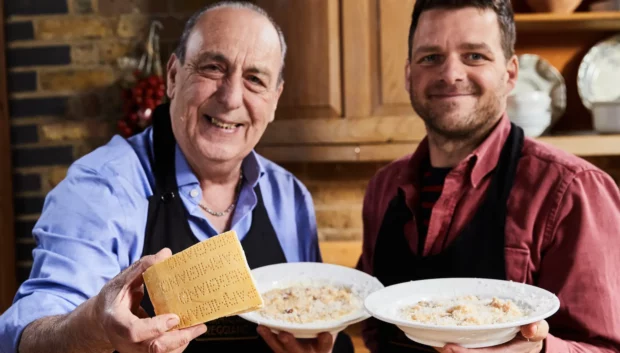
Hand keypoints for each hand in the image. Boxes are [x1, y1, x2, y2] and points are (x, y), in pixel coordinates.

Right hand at [92, 247, 207, 352]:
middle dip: (179, 338)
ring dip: (182, 342)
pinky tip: (188, 332)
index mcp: (116, 322)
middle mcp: (124, 342)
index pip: (134, 331)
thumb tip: (166, 254)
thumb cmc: (113, 300)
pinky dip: (178, 345)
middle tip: (198, 326)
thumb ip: (143, 268)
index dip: (155, 327)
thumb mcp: (122, 281)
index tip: (174, 317)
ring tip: (198, 328)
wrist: (101, 320)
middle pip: (153, 348)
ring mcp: (134, 351)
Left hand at [257, 325, 334, 352]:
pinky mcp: (282, 349)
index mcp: (322, 349)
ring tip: (263, 328)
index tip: (325, 334)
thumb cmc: (323, 337)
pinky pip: (273, 345)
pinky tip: (261, 326)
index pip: (324, 345)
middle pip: (297, 351)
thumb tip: (336, 300)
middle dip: (290, 343)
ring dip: (271, 338)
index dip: (324, 340)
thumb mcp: (330, 331)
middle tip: (283, 335)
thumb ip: (331, 320)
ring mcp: (292, 352)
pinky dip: (267, 336)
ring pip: (280, 349)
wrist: (315, 352)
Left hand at [435, 320, 548, 352]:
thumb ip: (538, 329)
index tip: (448, 346)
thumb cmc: (532, 334)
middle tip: (435, 344)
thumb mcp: (539, 331)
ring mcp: (484, 352)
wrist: (529, 338)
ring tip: (431, 339)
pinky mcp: (478, 349)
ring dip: (446, 350)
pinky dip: (449, 346)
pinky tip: (437, 336)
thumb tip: (530, 327)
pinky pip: (463, 349)